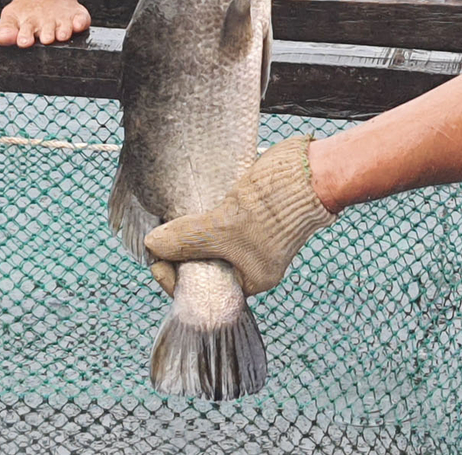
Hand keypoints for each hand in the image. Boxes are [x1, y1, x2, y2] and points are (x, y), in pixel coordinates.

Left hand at [143, 136, 337, 295]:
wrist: (308, 172)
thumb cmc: (276, 208)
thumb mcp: (224, 229)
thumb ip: (187, 239)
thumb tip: (152, 244)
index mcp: (249, 280)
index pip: (201, 289)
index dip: (174, 274)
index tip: (155, 256)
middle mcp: (249, 263)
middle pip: (201, 264)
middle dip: (179, 251)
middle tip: (160, 233)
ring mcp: (248, 238)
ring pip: (207, 242)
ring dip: (189, 232)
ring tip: (171, 219)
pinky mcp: (247, 215)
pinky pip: (217, 222)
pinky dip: (202, 216)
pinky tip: (188, 207)